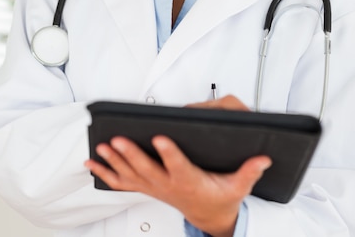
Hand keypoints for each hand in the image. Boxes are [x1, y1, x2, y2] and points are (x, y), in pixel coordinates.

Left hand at [84, 95, 270, 236]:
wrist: (209, 218)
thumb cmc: (220, 199)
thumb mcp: (237, 188)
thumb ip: (249, 172)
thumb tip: (263, 157)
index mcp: (189, 180)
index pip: (178, 165)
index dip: (168, 152)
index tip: (160, 137)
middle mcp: (168, 185)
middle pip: (147, 169)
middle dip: (131, 154)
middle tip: (118, 139)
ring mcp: (154, 187)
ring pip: (131, 175)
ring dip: (114, 162)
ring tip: (101, 146)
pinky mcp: (147, 187)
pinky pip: (122, 182)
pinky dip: (105, 173)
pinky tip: (91, 163)